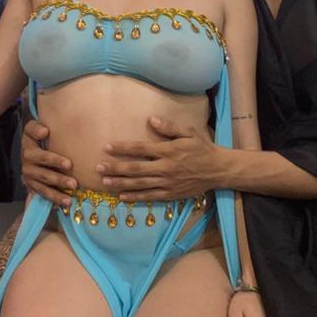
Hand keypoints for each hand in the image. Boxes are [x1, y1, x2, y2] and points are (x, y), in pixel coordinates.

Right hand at [20, 118, 76, 206]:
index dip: (37, 132)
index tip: (46, 132)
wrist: (39, 159)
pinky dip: (56, 197)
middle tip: (70, 165)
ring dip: (58, 182)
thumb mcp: (46, 131)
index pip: (30, 132)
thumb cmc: (48, 141)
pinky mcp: (33, 186)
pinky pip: (44, 193)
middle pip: (39, 158)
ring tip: (73, 186)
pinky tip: (67, 201)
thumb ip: (44, 129)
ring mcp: (29, 173)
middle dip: (54, 161)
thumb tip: (45, 131)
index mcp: (29, 139)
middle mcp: (26, 156)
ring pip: (43, 178)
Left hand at [96, 115, 222, 200]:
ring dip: (120, 183)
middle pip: (135, 168)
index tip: (107, 147)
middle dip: (115, 167)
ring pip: (139, 184)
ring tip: (104, 182)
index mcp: (169, 151)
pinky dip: (135, 197)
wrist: (218, 170)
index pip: (141, 148)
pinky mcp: (170, 194)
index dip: (123, 148)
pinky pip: (149, 196)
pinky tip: (122, 196)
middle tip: (98, 167)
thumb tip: (150, 119)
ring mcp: (167, 183)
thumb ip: (169, 127)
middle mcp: (166, 168)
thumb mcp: (189, 133)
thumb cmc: (202, 148)